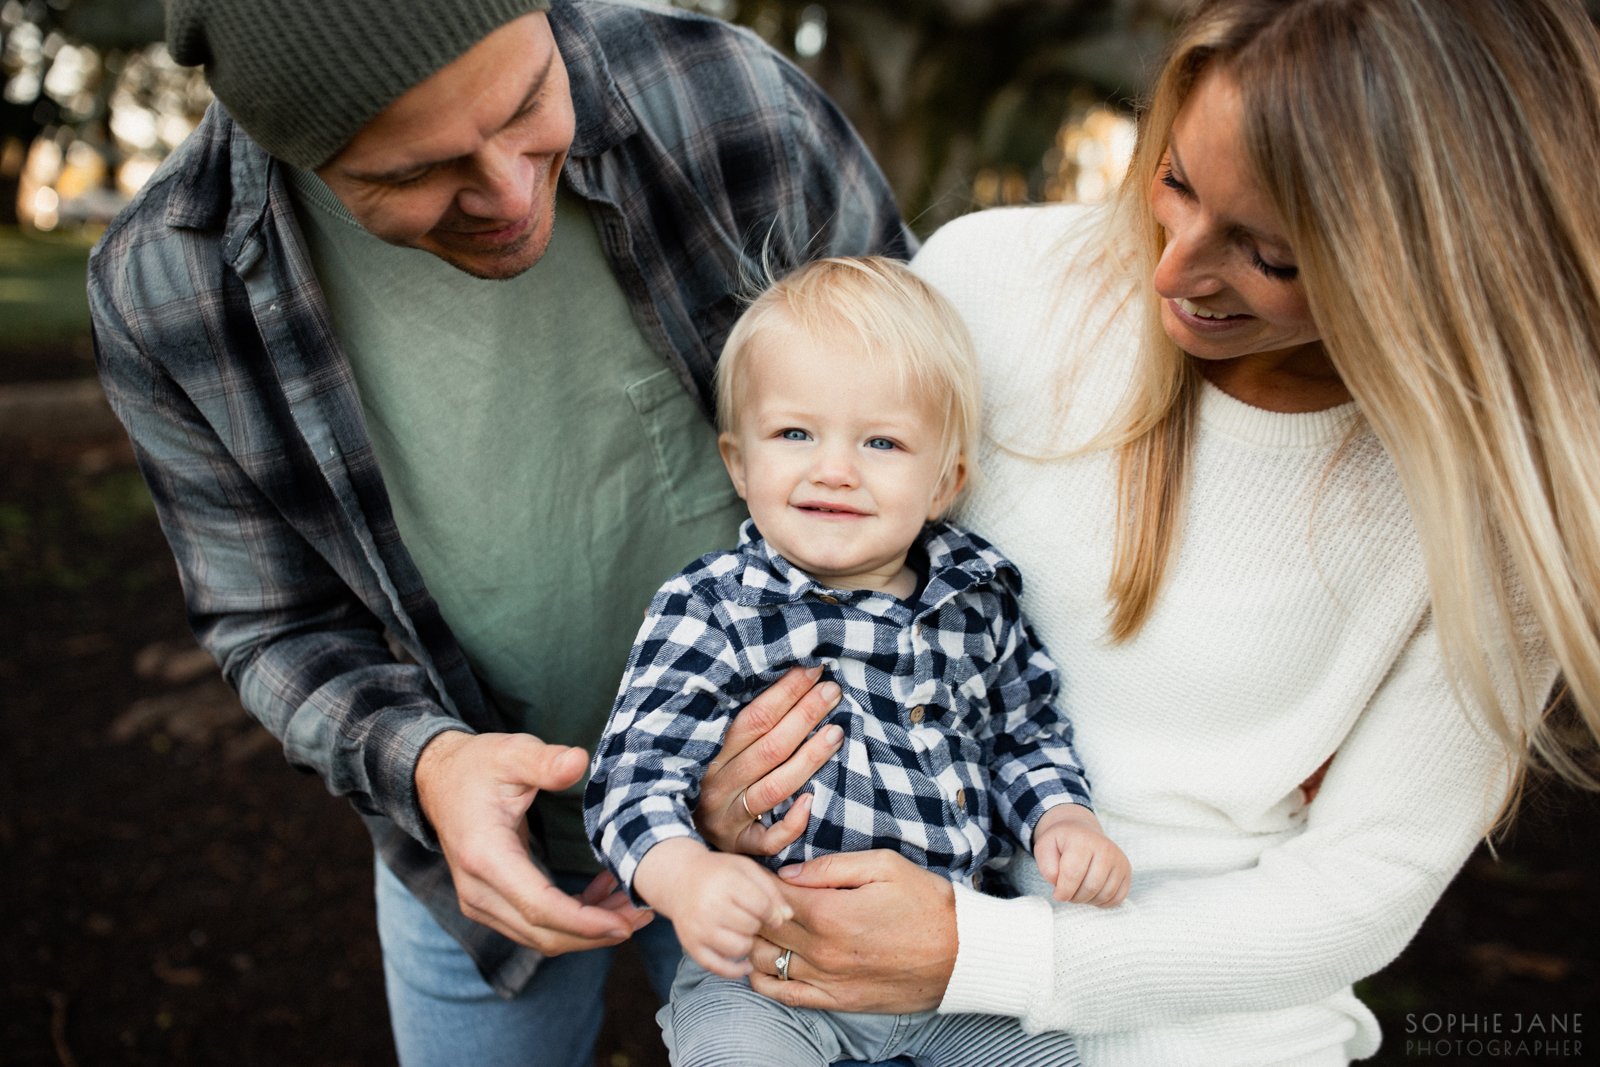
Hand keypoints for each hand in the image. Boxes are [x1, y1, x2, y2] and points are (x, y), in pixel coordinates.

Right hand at [414, 731, 650, 953]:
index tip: (626, 924)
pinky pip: (535, 925)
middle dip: (596, 933)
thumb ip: (544, 762)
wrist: (439, 779)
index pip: (539, 906)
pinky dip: (572, 920)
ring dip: (588, 930)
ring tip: (632, 906)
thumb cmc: (477, 765)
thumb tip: (578, 761)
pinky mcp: (491, 903)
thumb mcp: (511, 753)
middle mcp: (478, 890)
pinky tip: (603, 894)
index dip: (584, 922)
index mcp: (484, 856)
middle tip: (643, 915)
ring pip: (541, 936)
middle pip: (543, 933)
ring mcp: (481, 902)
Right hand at [634, 838, 791, 978]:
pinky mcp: (691, 946)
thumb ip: (770, 890)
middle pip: (751, 927)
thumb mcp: (746, 869)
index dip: (773, 912)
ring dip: (748, 942)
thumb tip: (787, 917)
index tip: (772, 912)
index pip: (761, 906)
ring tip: (743, 931)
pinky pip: (719, 968)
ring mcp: (698, 929)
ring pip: (739, 948)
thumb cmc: (720, 873)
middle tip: (750, 916)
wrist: (679, 879)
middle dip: (757, 923)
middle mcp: (709, 906)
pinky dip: (736, 970)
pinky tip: (746, 963)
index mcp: (725, 882)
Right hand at [694, 665, 843, 855]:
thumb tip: (789, 684)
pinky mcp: (741, 847)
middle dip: (803, 715)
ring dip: (808, 758)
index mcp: (711, 755)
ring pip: (774, 787)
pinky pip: (768, 838)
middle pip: (768, 748)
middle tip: (832, 691)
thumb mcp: (715, 754)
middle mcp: (718, 786)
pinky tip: (812, 801)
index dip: (785, 693)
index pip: (752, 719)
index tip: (813, 671)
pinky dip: (791, 822)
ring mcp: (729, 818)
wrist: (678, 846)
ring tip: (836, 732)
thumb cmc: (709, 786)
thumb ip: (745, 729)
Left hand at [747, 850, 955, 1013]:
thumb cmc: (926, 904)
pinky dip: (765, 978)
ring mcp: (827, 980)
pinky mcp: (836, 1002)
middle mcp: (821, 950)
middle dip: (751, 908)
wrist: (962, 956)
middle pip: (760, 928)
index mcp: (829, 912)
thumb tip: (788, 872)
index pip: (769, 894)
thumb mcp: (885, 866)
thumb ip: (831, 866)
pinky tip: (767, 961)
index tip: (756, 870)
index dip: (756, 879)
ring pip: (764, 962)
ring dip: (755, 941)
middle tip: (753, 894)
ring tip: (760, 924)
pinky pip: (783, 995)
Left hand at [1032, 804, 1130, 906]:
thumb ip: (1047, 867)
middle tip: (1067, 892)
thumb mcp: (1044, 848)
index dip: (1062, 891)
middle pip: (1090, 887)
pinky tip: (1092, 893)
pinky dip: (1103, 902)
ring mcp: (1119, 860)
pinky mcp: (1127, 871)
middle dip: (1075, 897)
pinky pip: (1118, 898)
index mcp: (1082, 841)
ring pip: (1105, 895)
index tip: (1057, 894)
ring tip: (1078, 891)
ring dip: (1088, 900)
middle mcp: (1105, 848)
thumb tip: (1059, 884)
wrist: (1081, 832)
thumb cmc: (1062, 843)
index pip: (1072, 875)